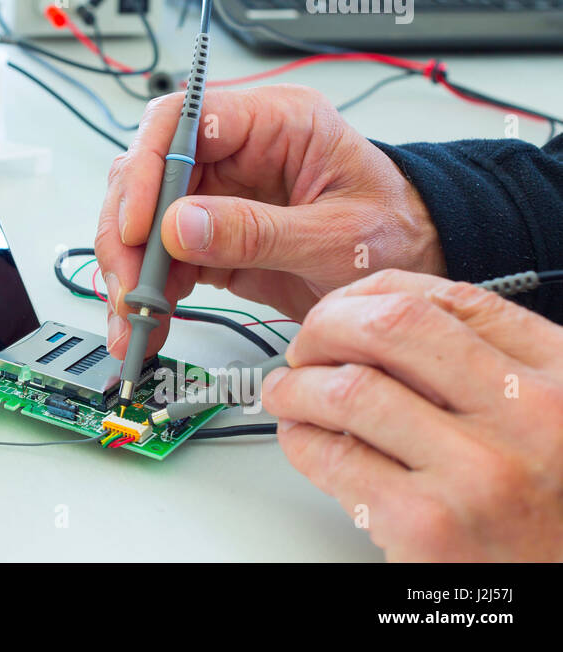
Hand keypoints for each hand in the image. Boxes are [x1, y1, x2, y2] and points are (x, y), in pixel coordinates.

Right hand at [95, 84, 444, 357]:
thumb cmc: (398, 235)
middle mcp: (236, 152)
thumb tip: (180, 226)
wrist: (419, 268)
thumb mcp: (338, 236)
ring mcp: (218, 194)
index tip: (140, 227)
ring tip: (135, 323)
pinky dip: (148, 294)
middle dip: (127, 234)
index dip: (148, 169)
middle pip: (147, 173)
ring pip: (143, 219)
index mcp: (273, 123)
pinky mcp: (210, 236)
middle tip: (131, 287)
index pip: (181, 121)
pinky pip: (160, 258)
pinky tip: (149, 325)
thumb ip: (259, 231)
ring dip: (130, 272)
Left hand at [262, 269, 562, 560]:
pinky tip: (304, 440)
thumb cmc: (554, 516)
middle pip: (391, 326)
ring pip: (347, 390)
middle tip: (306, 347)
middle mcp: (528, 416)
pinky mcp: (428, 526)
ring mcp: (478, 471)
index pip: (452, 299)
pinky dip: (300, 442)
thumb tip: (380, 323)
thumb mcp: (555, 420)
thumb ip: (491, 367)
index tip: (345, 311)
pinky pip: (334, 460)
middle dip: (326, 326)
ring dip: (297, 387)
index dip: (376, 296)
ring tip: (287, 393)